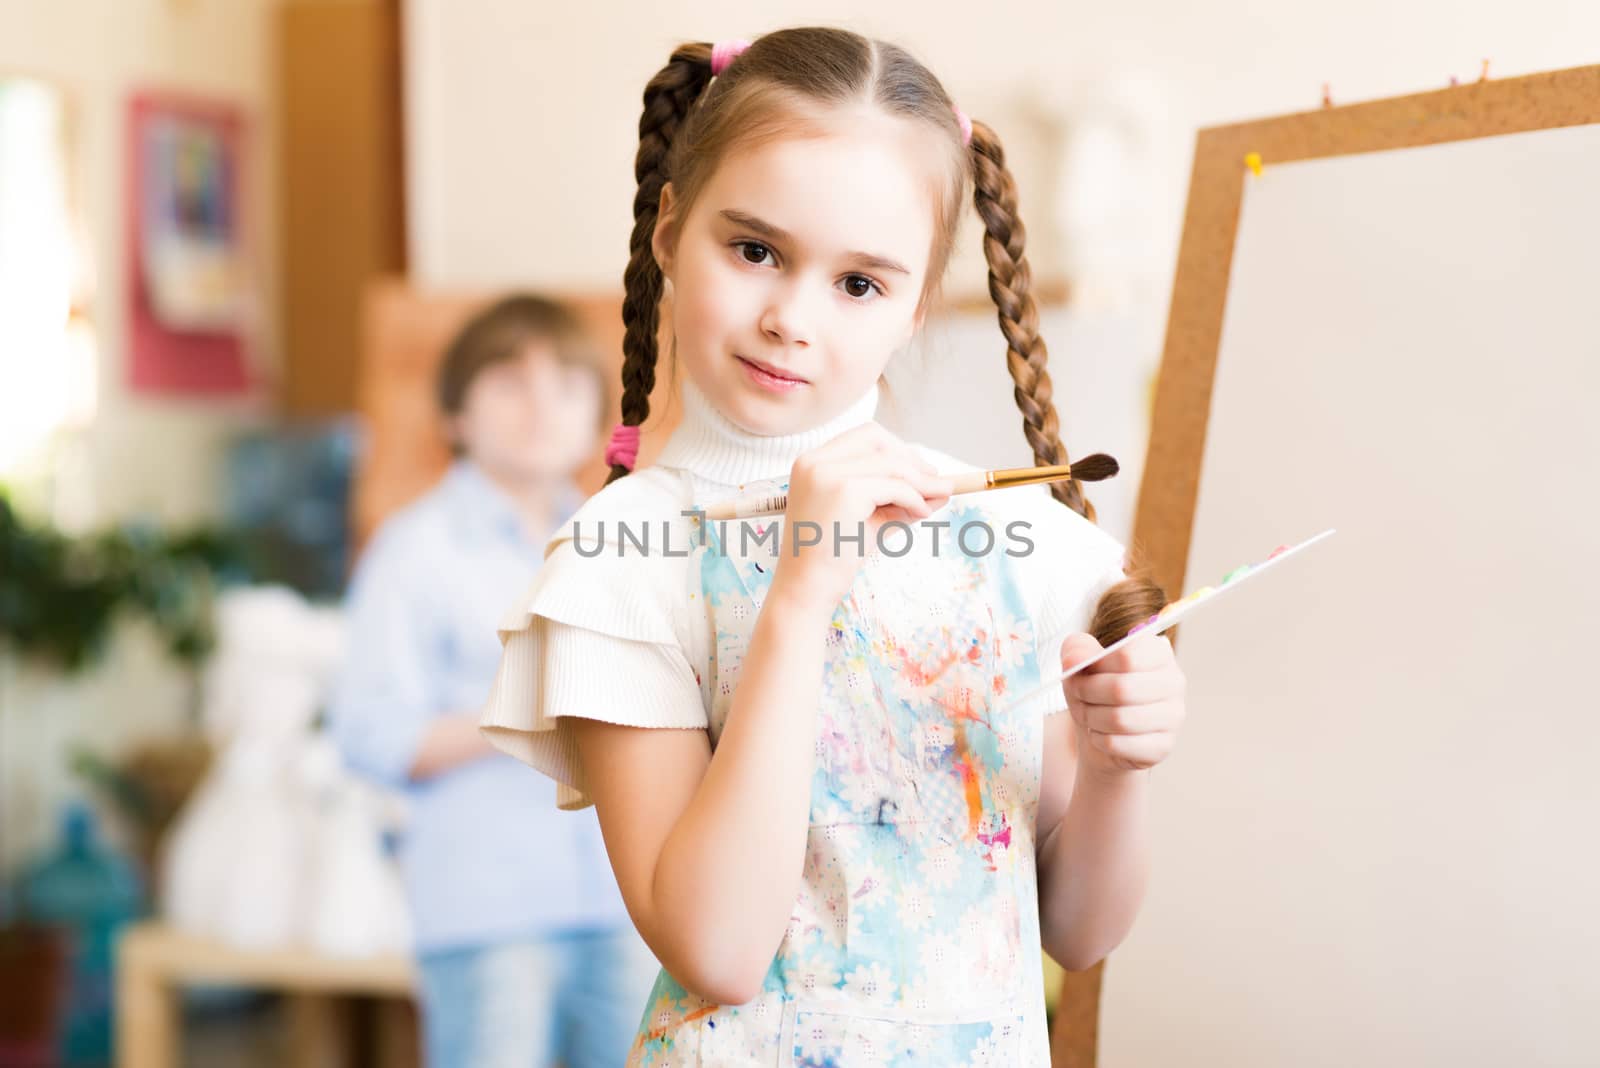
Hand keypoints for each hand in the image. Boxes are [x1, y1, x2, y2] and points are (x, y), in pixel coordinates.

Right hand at [767, 423, 951, 615]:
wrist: (807, 589)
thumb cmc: (835, 556)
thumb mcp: (872, 517)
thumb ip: (903, 497)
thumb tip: (945, 486)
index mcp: (812, 462)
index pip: (864, 437)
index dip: (897, 449)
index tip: (920, 471)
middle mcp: (814, 461)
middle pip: (878, 439)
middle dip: (911, 459)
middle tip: (935, 483)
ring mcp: (827, 474)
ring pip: (891, 463)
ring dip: (920, 482)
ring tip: (932, 503)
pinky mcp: (844, 491)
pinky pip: (895, 485)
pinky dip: (914, 497)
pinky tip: (920, 513)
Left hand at [1059, 631, 1186, 776]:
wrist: (1105, 729)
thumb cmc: (1097, 688)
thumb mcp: (1082, 662)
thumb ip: (1076, 650)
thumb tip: (1073, 659)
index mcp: (1159, 652)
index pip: (1127, 655)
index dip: (1094, 665)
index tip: (1080, 671)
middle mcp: (1174, 682)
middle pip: (1121, 688)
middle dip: (1087, 693)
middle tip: (1077, 695)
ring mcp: (1173, 717)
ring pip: (1119, 719)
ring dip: (1090, 717)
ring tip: (1086, 714)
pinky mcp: (1163, 746)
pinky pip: (1118, 744)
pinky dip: (1098, 739)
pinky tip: (1099, 734)